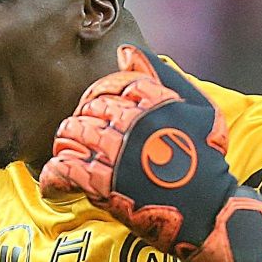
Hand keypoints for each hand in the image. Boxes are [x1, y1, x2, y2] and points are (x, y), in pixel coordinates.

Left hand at [40, 45, 261, 261]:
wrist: (209, 210)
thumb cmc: (206, 161)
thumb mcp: (199, 110)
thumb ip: (164, 77)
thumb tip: (125, 51)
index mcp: (155, 101)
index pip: (111, 84)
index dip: (97, 94)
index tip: (93, 107)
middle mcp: (133, 122)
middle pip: (87, 109)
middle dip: (80, 121)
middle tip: (81, 137)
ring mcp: (117, 152)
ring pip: (71, 134)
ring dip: (64, 144)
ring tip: (67, 155)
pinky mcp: (104, 183)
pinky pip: (63, 169)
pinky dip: (53, 177)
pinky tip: (55, 185)